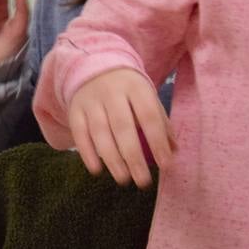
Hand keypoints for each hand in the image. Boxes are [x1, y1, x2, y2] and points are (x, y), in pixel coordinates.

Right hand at [66, 67, 174, 185]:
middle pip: (122, 127)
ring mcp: (91, 101)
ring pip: (100, 132)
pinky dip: (87, 153)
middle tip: (143, 181)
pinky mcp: (74, 110)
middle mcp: (111, 92)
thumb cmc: (128, 90)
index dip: (158, 141)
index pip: (149, 116)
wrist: (93, 68)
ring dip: (112, 159)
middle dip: (133, 157)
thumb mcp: (146, 97)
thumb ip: (160, 121)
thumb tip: (173, 151)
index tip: (165, 165)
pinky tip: (97, 170)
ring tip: (123, 179)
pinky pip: (80, 133)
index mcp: (135, 88)